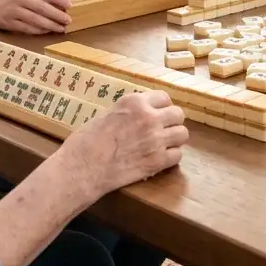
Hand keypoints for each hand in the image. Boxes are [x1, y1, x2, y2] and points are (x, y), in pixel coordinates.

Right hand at [0, 0, 71, 33]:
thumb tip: (61, 5)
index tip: (70, 5)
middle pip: (42, 7)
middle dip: (57, 15)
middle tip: (68, 20)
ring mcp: (14, 11)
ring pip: (36, 20)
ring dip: (50, 25)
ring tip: (61, 28)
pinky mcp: (10, 23)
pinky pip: (28, 28)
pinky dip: (39, 30)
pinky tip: (47, 31)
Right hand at [62, 90, 188, 197]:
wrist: (82, 167)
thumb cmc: (86, 141)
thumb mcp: (107, 114)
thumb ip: (128, 112)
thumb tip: (138, 114)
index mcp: (135, 102)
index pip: (164, 97)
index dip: (162, 107)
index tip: (159, 114)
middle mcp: (149, 117)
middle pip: (178, 114)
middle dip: (172, 122)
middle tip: (164, 130)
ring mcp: (156, 139)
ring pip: (182, 134)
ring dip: (174, 139)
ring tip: (164, 145)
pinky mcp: (157, 161)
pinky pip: (177, 155)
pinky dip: (170, 157)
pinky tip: (160, 159)